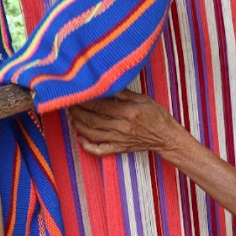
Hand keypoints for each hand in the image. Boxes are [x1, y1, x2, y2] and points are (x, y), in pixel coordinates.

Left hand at [67, 90, 181, 156]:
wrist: (166, 136)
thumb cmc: (156, 115)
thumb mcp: (142, 98)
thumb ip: (123, 93)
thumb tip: (105, 85)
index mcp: (127, 112)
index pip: (99, 105)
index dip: (84, 100)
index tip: (76, 94)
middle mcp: (121, 126)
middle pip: (92, 119)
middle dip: (77, 111)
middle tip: (69, 104)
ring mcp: (119, 139)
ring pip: (92, 133)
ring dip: (78, 125)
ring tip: (71, 117)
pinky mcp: (119, 148)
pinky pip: (99, 150)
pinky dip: (87, 146)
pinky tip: (80, 138)